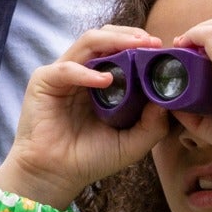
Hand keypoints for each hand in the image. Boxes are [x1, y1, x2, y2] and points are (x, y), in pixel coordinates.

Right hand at [0, 25, 172, 208]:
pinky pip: (67, 69)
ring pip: (88, 43)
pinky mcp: (44, 81)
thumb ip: (152, 124)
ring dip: (113, 41)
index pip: (119, 49)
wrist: (57, 175)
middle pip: (105, 37)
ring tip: (136, 48)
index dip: (140, 45)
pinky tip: (105, 80)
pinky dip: (87, 72)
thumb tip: (167, 100)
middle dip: (130, 35)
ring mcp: (62, 74)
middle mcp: (82, 72)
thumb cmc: (90, 158)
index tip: (161, 48)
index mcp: (100, 81)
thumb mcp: (132, 144)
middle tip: (152, 43)